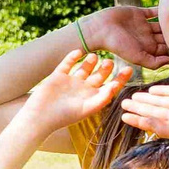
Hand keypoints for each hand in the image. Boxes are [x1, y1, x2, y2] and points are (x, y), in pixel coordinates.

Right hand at [17, 49, 131, 135]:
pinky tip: (78, 52)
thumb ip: (101, 98)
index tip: (129, 69)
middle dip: (106, 68)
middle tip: (109, 62)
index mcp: (92, 98)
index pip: (110, 86)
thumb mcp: (86, 109)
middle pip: (99, 75)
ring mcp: (70, 82)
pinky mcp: (58, 76)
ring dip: (91, 61)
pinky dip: (72, 57)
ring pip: (84, 67)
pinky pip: (67, 64)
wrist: (40, 116)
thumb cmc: (64, 117)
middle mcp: (83, 89)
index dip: (120, 78)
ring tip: (95, 56)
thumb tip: (114, 87)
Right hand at [81, 5, 168, 68]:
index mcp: (148, 49)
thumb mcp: (137, 57)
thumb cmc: (117, 46)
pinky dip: (162, 8)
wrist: (100, 30)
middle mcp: (147, 38)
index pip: (167, 48)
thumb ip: (154, 62)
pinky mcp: (139, 13)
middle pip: (167, 36)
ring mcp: (143, 25)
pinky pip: (154, 11)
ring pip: (162, 23)